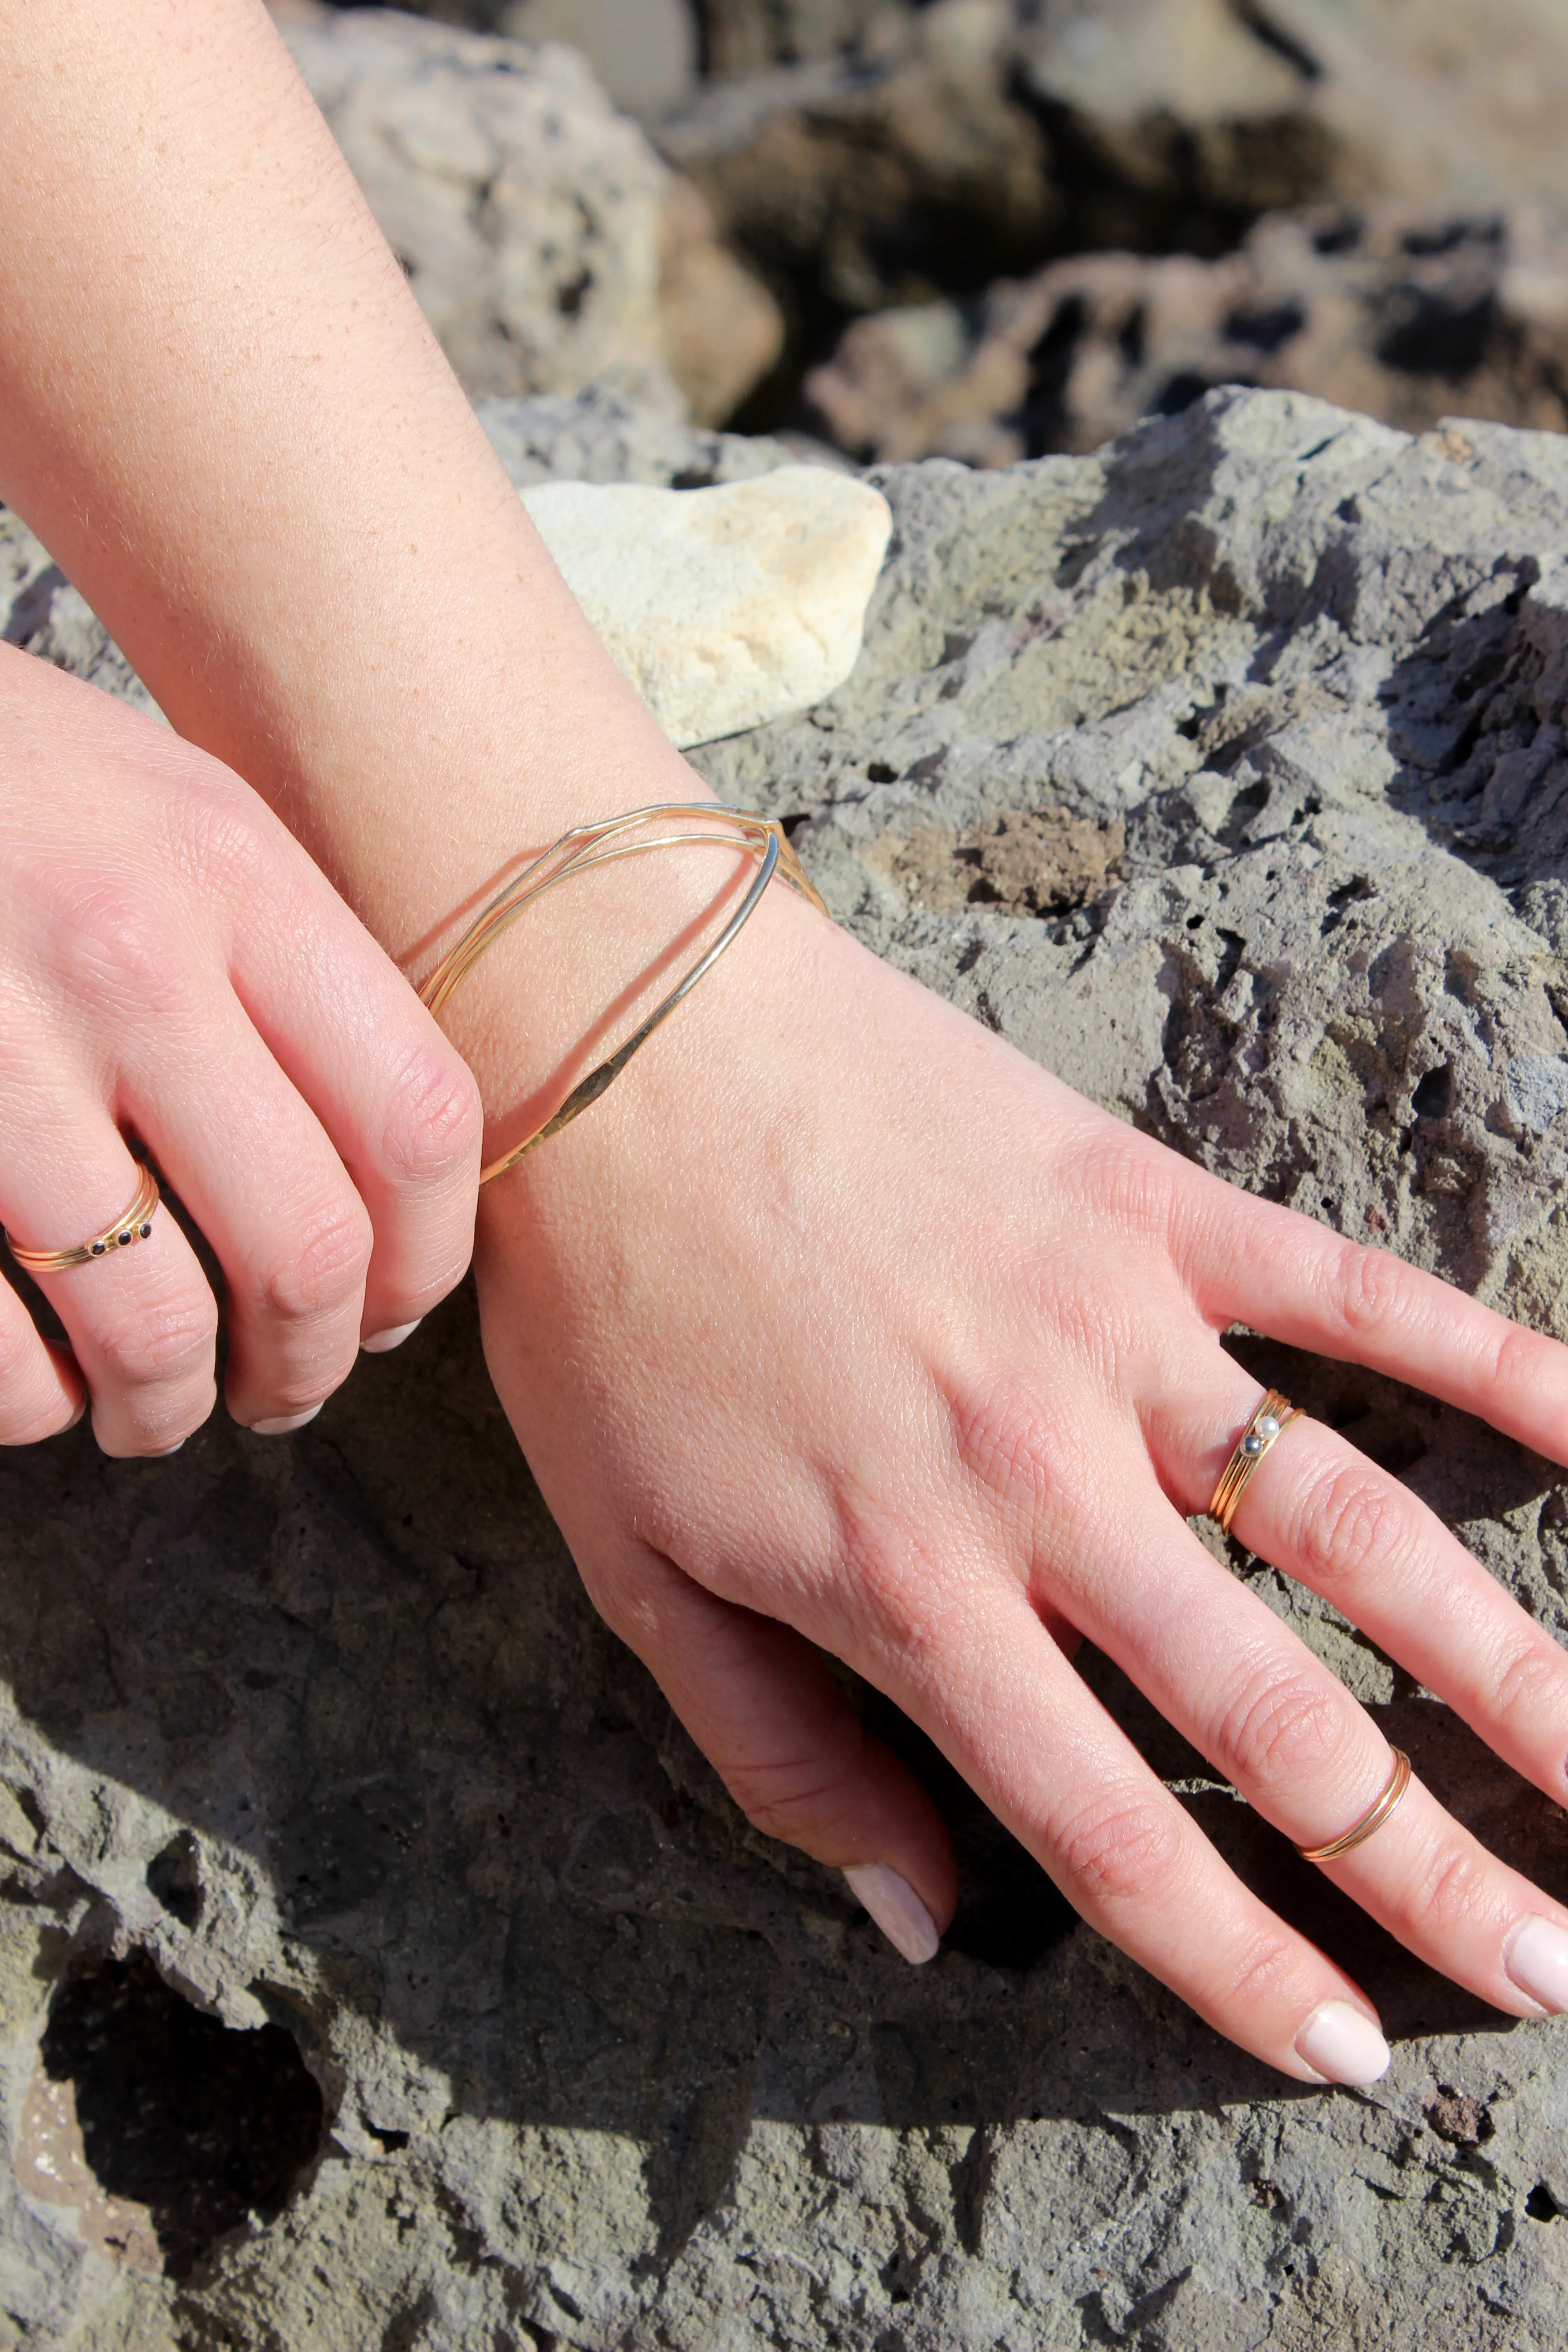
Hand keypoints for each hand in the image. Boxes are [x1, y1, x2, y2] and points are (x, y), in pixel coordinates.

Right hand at [0, 645, 480, 1454]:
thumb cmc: (2, 769)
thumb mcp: (171, 808)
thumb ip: (279, 959)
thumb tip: (381, 1157)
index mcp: (233, 874)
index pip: (413, 1119)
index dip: (424, 1258)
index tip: (389, 1312)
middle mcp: (131, 957)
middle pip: (304, 1244)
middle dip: (304, 1361)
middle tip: (279, 1389)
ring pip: (151, 1321)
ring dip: (168, 1405)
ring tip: (154, 1411)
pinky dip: (27, 1400)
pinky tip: (36, 1386)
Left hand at [472, 878, 1567, 2085]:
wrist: (625, 1050)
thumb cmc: (612, 1320)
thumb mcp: (636, 1570)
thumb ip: (784, 1759)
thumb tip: (921, 1926)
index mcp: (911, 1594)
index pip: (1113, 1836)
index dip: (1242, 1968)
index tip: (1350, 2053)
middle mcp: (1043, 1487)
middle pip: (1277, 1720)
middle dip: (1430, 1868)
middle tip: (1553, 1973)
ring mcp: (1117, 1339)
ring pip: (1359, 1530)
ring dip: (1507, 1669)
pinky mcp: (1154, 1208)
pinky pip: (1357, 1295)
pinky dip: (1493, 1364)